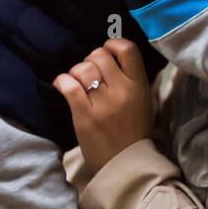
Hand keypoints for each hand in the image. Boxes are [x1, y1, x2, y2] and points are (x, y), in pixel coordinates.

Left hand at [54, 39, 155, 174]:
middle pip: (99, 55)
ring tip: (78, 83)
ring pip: (82, 68)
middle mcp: (122, 91)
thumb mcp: (145, 102)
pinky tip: (63, 86)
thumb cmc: (135, 132)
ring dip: (76, 73)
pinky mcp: (84, 115)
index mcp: (139, 86)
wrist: (126, 164)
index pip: (127, 49)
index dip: (113, 44)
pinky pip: (68, 86)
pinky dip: (62, 82)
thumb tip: (116, 57)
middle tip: (90, 73)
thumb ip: (134, 79)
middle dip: (90, 60)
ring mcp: (103, 103)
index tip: (107, 52)